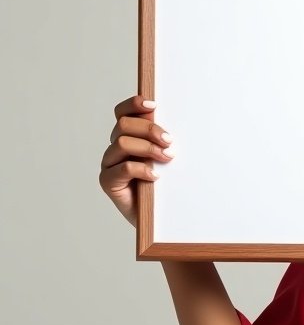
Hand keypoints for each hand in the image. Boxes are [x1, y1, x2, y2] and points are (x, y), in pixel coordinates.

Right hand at [98, 95, 173, 227]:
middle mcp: (115, 149)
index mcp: (127, 137)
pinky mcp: (108, 182)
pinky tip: (156, 177)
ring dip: (148, 148)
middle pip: (124, 125)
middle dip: (149, 129)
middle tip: (170, 142)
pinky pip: (123, 168)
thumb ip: (163, 142)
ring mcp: (109, 164)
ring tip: (167, 158)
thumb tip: (173, 127)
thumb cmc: (164, 188)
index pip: (122, 113)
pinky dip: (142, 169)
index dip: (134, 104)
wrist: (159, 220)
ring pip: (122, 143)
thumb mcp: (167, 160)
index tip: (154, 104)